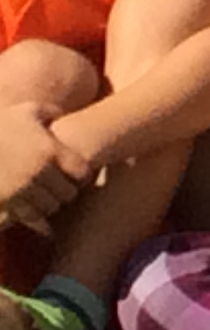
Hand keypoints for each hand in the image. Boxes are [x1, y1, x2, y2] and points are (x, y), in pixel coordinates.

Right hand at [0, 102, 85, 230]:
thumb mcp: (26, 111)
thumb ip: (51, 111)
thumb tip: (63, 115)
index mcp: (48, 151)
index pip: (82, 174)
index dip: (82, 176)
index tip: (74, 174)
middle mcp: (37, 174)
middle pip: (66, 195)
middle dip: (65, 192)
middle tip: (58, 187)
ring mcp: (19, 192)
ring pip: (48, 209)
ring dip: (48, 205)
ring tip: (43, 196)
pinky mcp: (4, 205)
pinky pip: (27, 218)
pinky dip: (31, 216)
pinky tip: (28, 207)